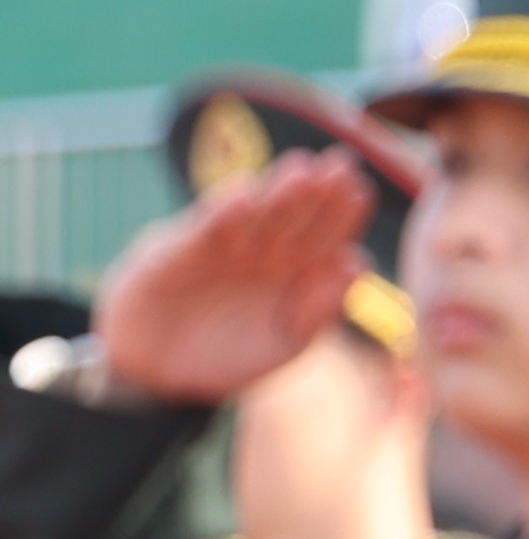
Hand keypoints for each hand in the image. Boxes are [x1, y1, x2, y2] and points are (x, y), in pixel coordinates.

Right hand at [89, 155, 371, 407]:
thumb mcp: (285, 343)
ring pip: (254, 214)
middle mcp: (262, 250)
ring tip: (301, 170)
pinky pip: (203, 230)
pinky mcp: (177, 251)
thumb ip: (319, 311)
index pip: (327, 235)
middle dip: (318, 191)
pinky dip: (221, 214)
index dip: (343, 214)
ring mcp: (221, 247)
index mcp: (297, 268)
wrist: (160, 373)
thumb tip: (356, 265)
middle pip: (296, 215)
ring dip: (277, 193)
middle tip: (339, 164)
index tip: (359, 192)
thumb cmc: (232, 355)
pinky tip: (242, 195)